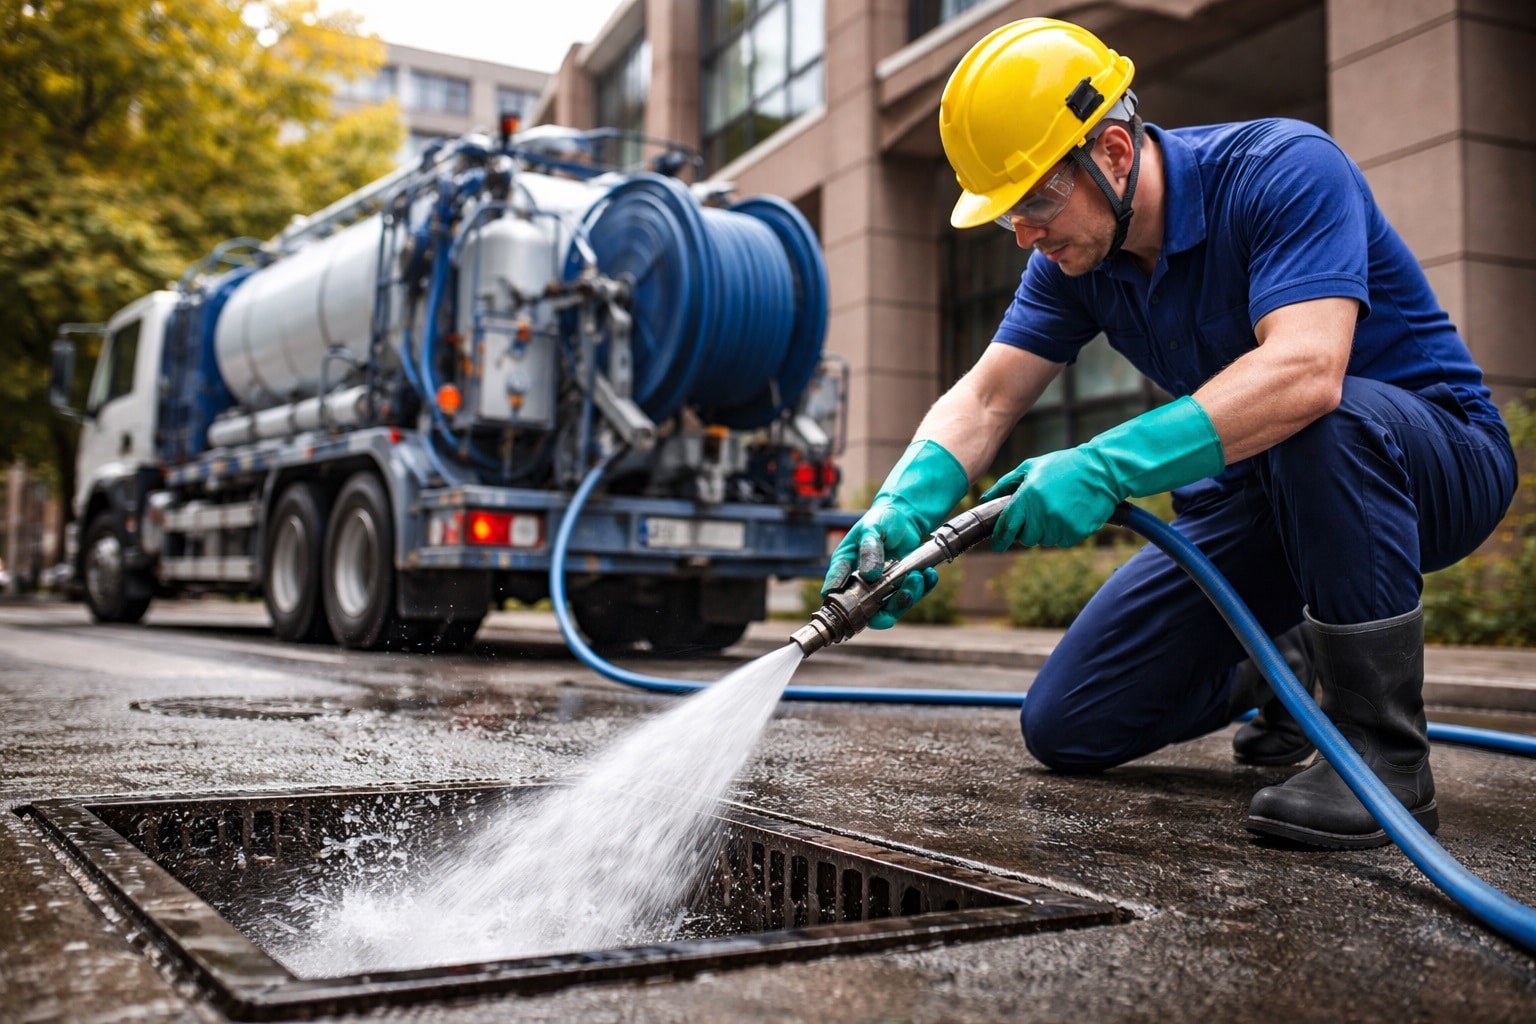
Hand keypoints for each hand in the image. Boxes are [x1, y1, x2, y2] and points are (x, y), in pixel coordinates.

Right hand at [821, 439, 969, 629]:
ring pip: (890, 608)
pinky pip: (910, 598)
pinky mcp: (900, 587)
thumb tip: (869, 575)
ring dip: (907, 597)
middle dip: (885, 611)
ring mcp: (880, 588)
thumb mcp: (872, 528)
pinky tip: (929, 574)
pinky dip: (922, 590)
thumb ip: (869, 549)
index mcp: (845, 566)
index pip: (834, 591)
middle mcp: (860, 582)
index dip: (842, 606)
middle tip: (902, 593)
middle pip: (865, 610)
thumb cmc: (882, 519)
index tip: (858, 609)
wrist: (906, 516)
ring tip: (918, 575)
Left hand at [982, 447, 1118, 549]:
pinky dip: (1062, 532)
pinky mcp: (1077, 532)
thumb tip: (985, 499)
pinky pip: (1062, 541)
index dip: (1001, 538)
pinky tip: (1068, 514)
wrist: (1102, 470)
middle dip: (1028, 529)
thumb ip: (1006, 484)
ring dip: (1046, 530)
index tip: (997, 545)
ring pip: (1044, 540)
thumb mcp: (1032, 467)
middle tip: (1037, 514)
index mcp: (1028, 496)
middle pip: (1026, 537)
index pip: (1008, 526)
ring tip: (1056, 509)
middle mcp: (1043, 513)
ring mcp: (1061, 525)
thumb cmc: (1064, 466)